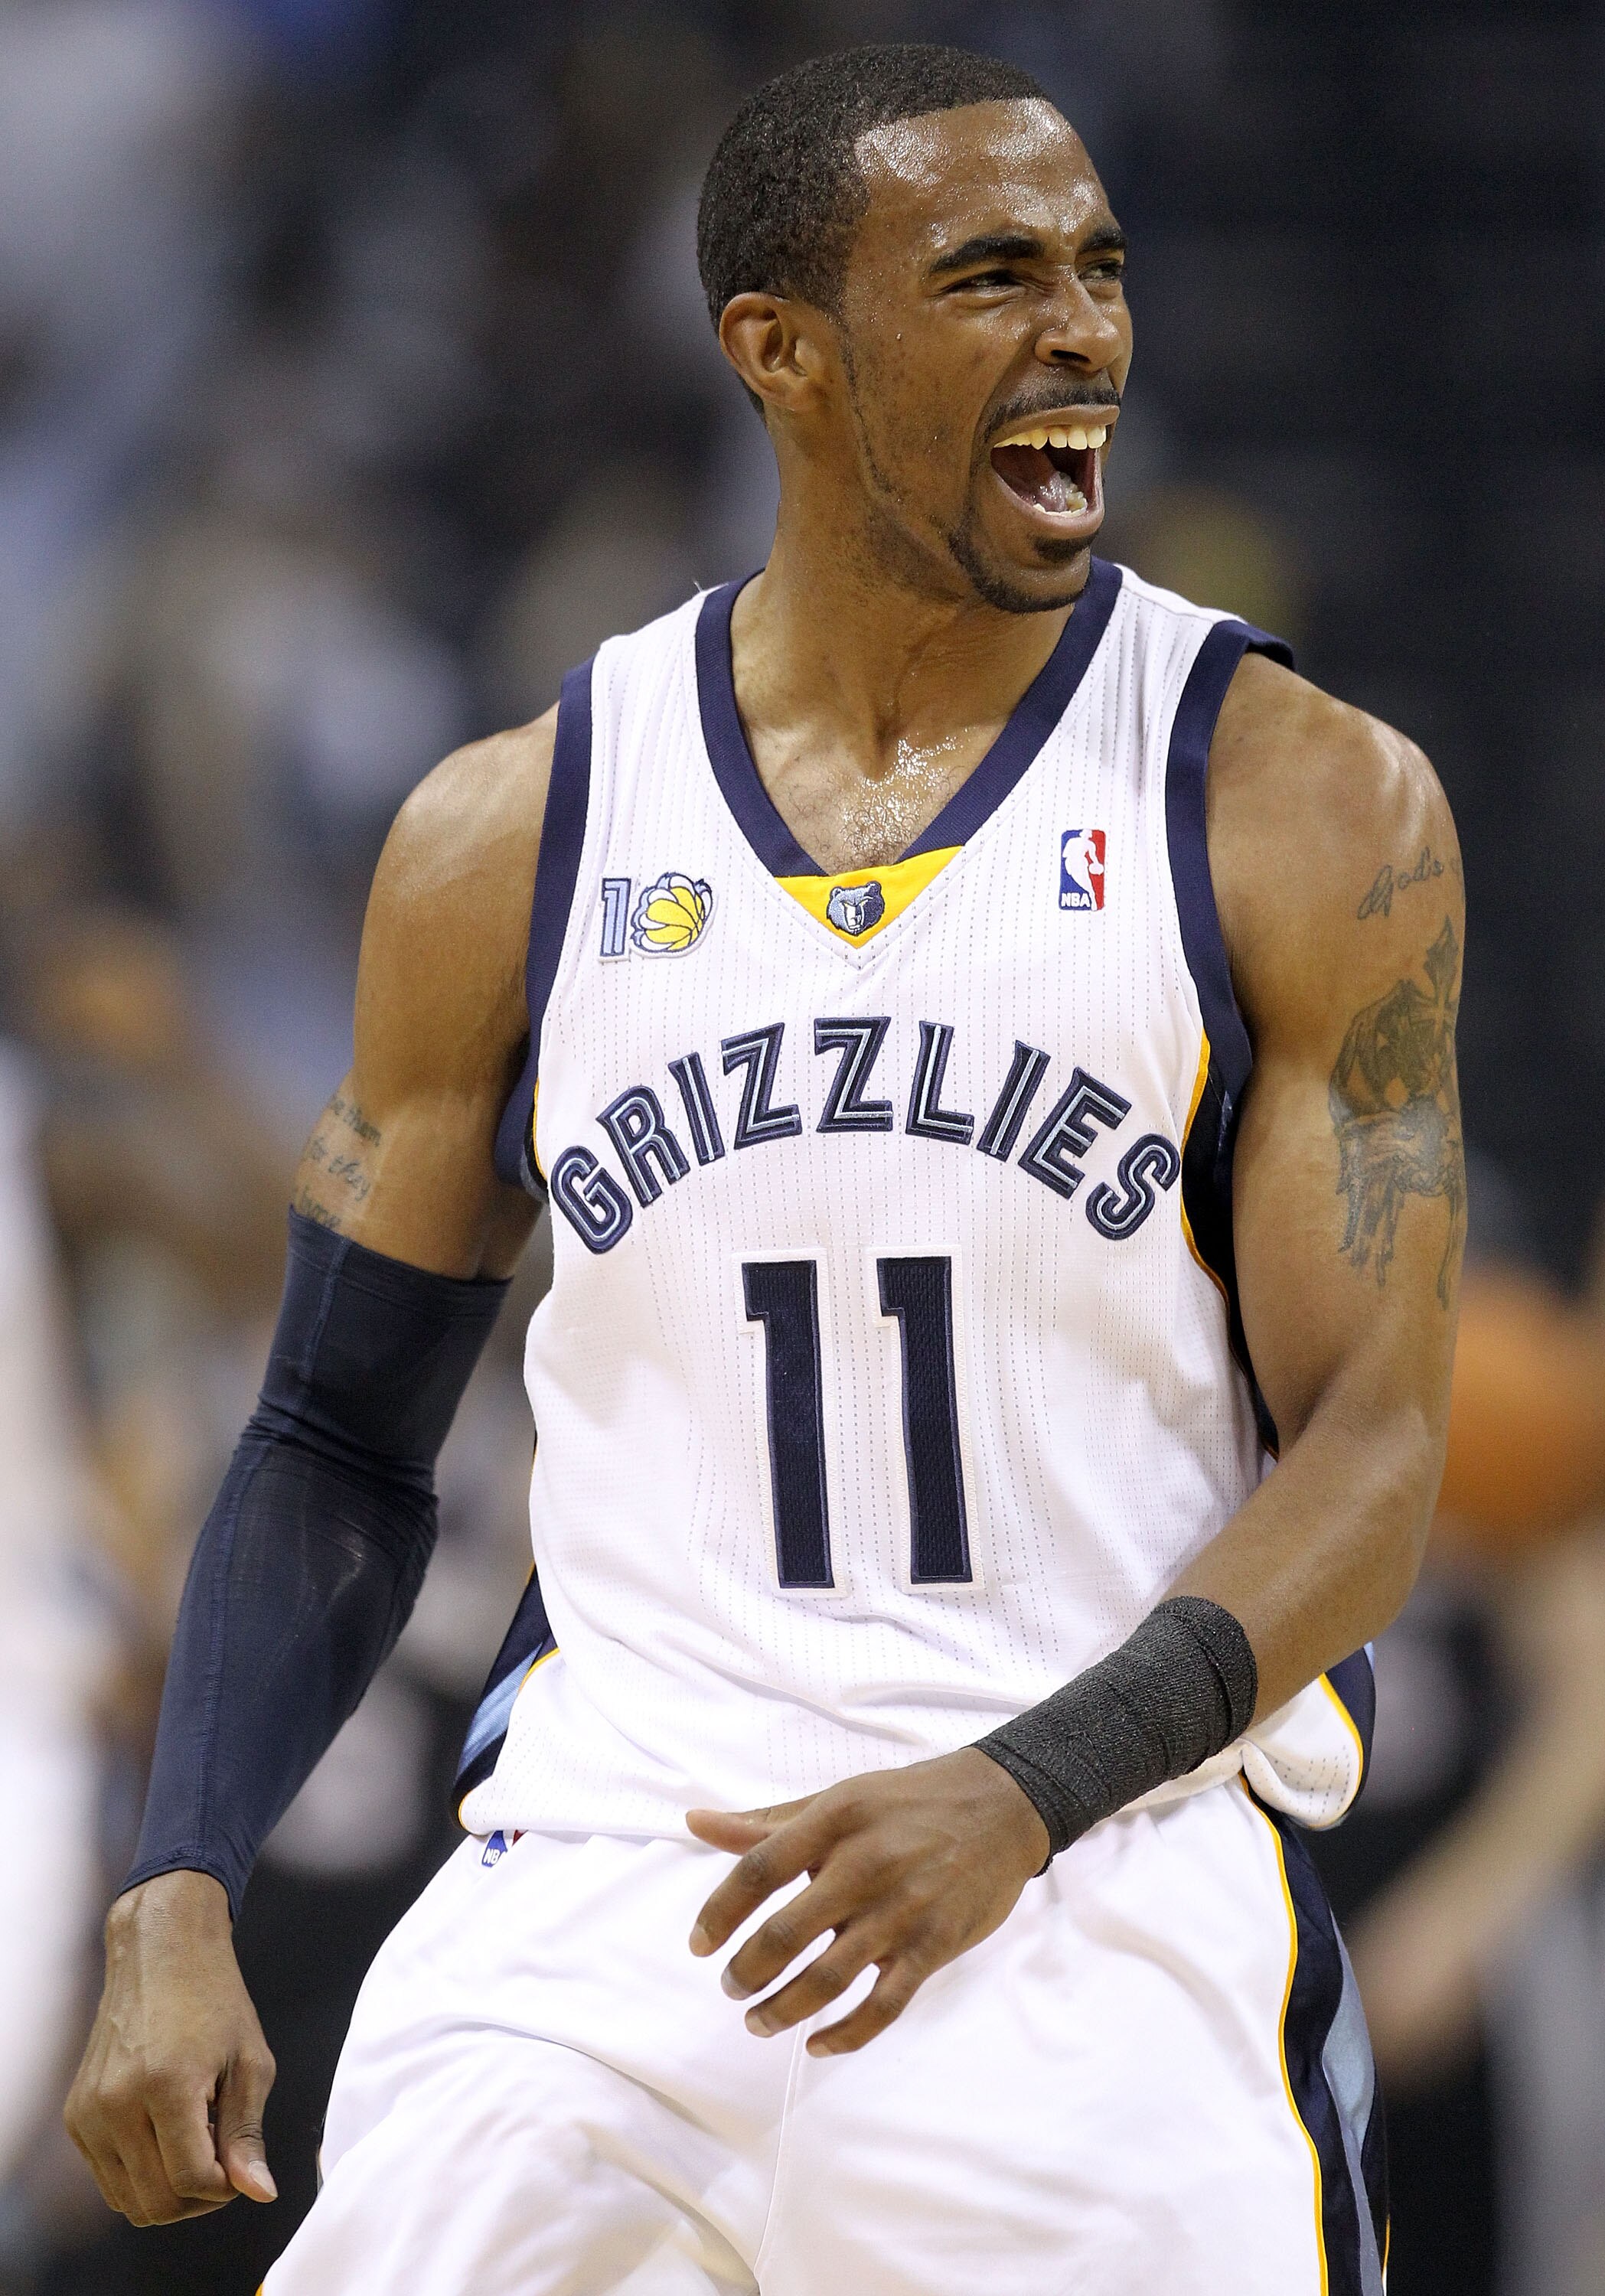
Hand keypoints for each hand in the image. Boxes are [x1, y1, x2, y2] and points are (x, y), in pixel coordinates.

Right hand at [65, 1870, 276, 2224]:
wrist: (161, 1952)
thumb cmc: (215, 2001)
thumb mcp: (250, 2062)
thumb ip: (247, 2134)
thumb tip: (259, 2193)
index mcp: (165, 2086)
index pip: (191, 2180)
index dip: (225, 2187)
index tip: (240, 2162)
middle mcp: (116, 2104)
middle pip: (156, 2202)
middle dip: (198, 2198)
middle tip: (223, 2161)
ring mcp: (89, 2112)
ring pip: (128, 2200)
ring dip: (168, 2192)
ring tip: (198, 2145)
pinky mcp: (77, 2115)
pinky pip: (109, 2177)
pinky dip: (142, 2174)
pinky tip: (169, 2135)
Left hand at [686, 1747, 1049, 2055]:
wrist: (1002, 1807)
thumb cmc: (908, 1801)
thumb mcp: (837, 1799)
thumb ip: (766, 1822)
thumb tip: (695, 1823)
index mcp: (835, 1820)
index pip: (758, 1870)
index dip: (719, 1912)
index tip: (698, 1945)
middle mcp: (865, 1865)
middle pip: (785, 1934)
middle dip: (745, 1973)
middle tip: (731, 1989)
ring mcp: (902, 1911)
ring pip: (827, 1979)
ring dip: (782, 2010)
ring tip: (758, 2021)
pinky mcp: (934, 1947)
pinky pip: (883, 2006)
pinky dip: (846, 2034)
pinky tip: (818, 2044)